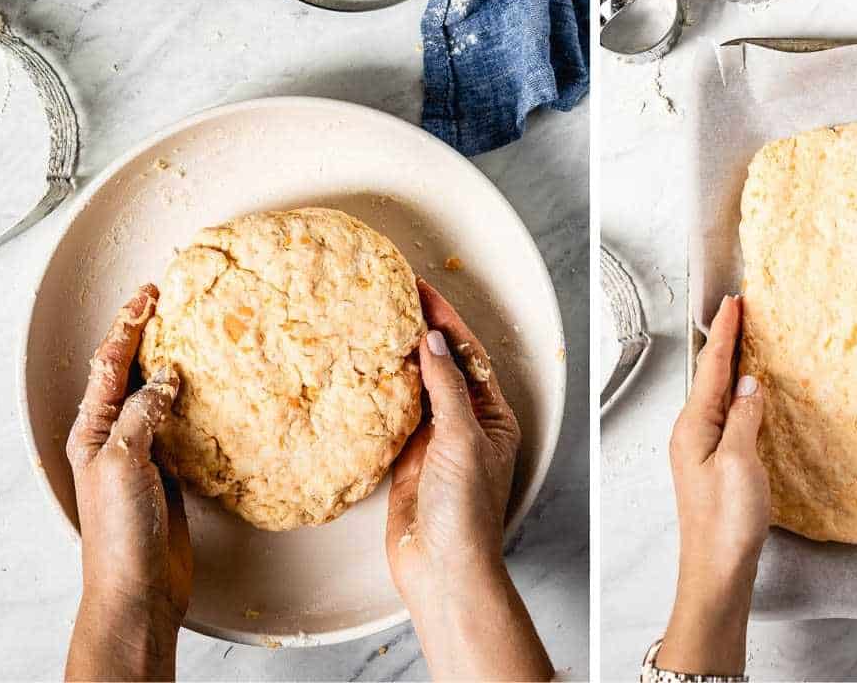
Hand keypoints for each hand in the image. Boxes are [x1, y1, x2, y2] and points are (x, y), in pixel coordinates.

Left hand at [65, 284, 191, 681]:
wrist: (139, 585)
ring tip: (193, 334)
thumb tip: (167, 377)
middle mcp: (115, 434)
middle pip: (130, 372)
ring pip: (156, 395)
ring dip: (172, 363)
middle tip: (169, 301)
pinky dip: (195, 400)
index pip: (111, 364)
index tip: (151, 295)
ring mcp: (143, 452)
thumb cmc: (120, 530)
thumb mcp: (123, 462)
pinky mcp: (170, 471)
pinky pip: (181, 423)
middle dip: (146, 334)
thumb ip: (143, 415)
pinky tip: (211, 390)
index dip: (129, 326)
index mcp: (93, 428)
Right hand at [386, 278, 551, 680]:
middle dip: (421, 328)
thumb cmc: (466, 510)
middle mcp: (466, 423)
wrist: (442, 569)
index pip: (467, 354)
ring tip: (374, 318)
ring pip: (416, 385)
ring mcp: (436, 440)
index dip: (444, 318)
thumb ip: (446, 388)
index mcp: (492, 415)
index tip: (419, 287)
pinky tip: (364, 366)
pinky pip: (393, 413)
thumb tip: (433, 340)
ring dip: (398, 355)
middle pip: (442, 363)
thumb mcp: (462, 439)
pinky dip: (380, 389)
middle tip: (391, 293)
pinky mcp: (407, 458)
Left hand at [657, 295, 768, 675]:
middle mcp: (691, 432)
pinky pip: (724, 415)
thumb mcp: (739, 463)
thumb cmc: (726, 522)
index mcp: (693, 426)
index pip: (711, 366)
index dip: (725, 332)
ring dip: (730, 365)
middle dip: (725, 341)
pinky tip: (748, 393)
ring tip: (746, 339)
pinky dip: (736, 394)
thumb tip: (749, 382)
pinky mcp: (713, 464)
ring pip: (716, 394)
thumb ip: (744, 418)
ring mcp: (700, 449)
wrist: (717, 569)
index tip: (734, 301)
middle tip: (740, 310)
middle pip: (709, 375)